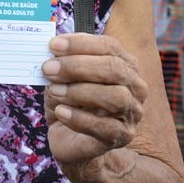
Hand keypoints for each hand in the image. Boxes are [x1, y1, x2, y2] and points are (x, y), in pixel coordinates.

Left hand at [42, 33, 147, 166]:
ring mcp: (132, 113)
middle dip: (78, 66)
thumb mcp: (63, 77)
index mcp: (124, 64)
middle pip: (115, 69)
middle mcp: (135, 86)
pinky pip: (106, 127)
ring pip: (116, 97)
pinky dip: (80, 118)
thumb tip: (54, 48)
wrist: (70, 138)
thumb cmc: (69, 100)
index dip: (81, 44)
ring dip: (80, 92)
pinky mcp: (122, 136)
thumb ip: (62, 61)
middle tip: (49, 68)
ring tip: (55, 91)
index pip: (109, 46)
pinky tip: (61, 112)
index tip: (53, 45)